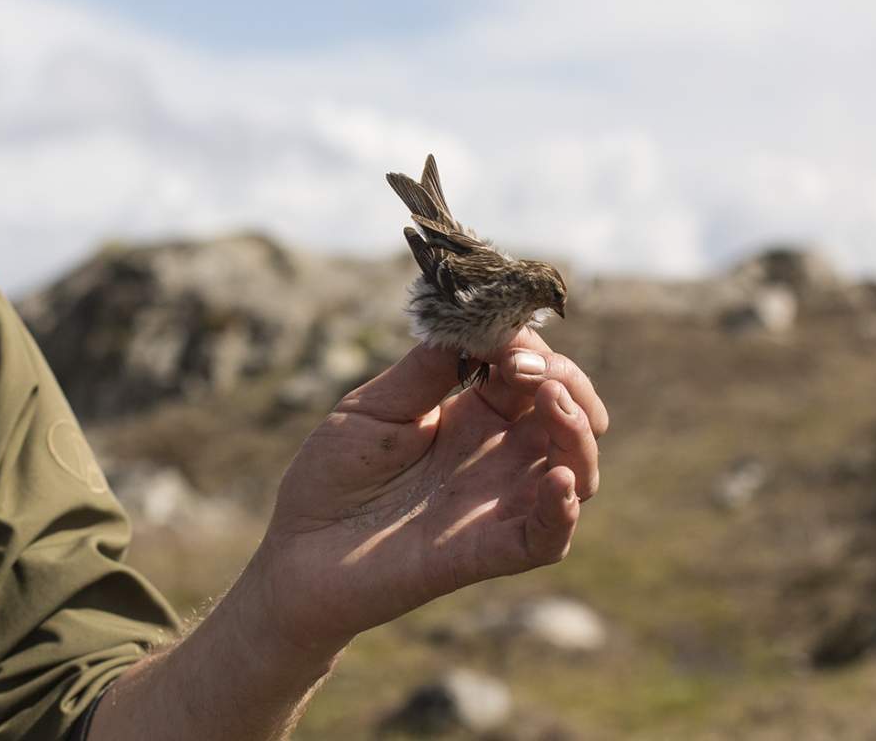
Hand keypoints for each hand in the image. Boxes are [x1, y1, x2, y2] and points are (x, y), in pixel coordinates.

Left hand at [242, 328, 607, 658]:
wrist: (297, 551)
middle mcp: (496, 458)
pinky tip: (558, 480)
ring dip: (578, 435)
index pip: (531, 373)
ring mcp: (496, 505)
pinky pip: (547, 538)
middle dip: (569, 382)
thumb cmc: (331, 476)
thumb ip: (426, 370)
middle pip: (568, 416)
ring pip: (575, 472)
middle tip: (536, 370)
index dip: (529, 349)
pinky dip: (564, 511)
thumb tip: (473, 323)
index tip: (505, 339)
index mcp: (472, 416)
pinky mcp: (486, 552)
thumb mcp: (374, 407)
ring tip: (553, 403)